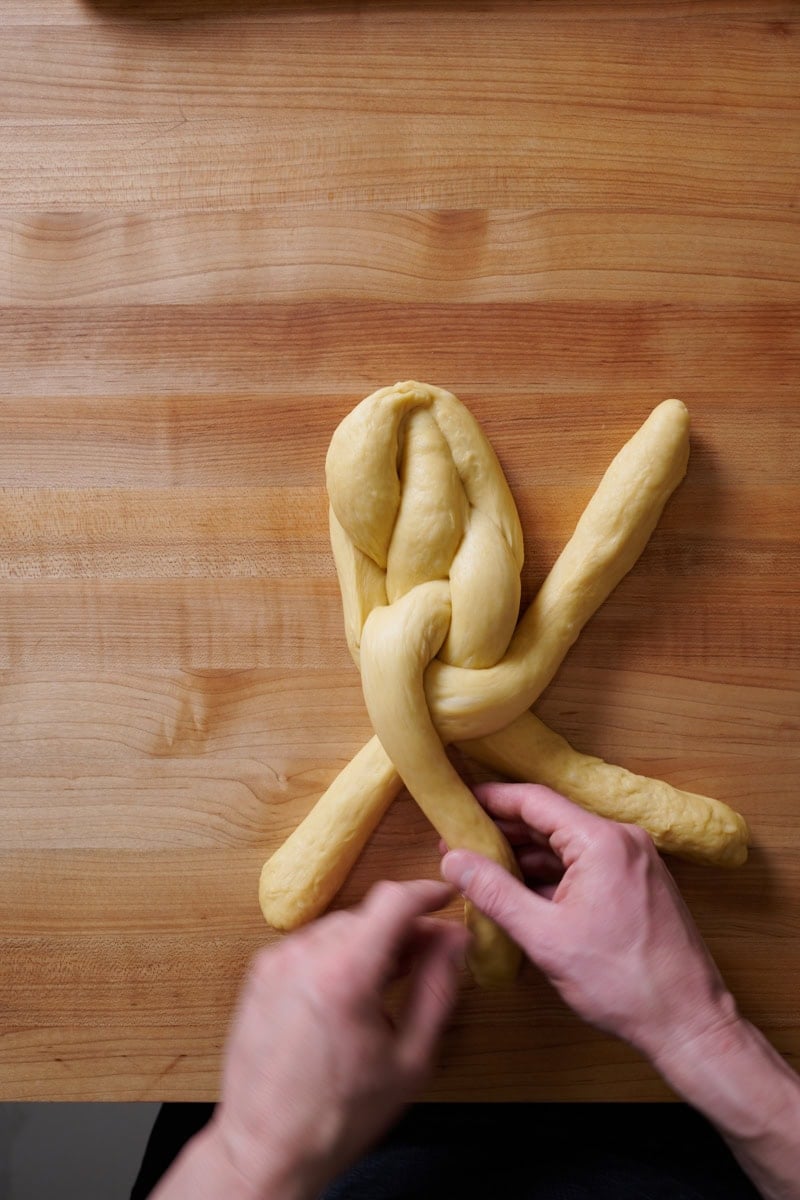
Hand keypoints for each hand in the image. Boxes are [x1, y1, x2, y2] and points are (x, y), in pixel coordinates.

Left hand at [204, 879, 466, 1199]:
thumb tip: (453, 940)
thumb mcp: (409, 1060)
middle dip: (402, 930)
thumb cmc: (338, 1115)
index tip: (444, 898)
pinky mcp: (260, 973)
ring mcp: (277, 962)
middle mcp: (305, 956)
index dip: (426, 893)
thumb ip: (437, 989)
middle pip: (368, 914)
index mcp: (346, 974)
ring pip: (340, 928)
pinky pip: (311, 946)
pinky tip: (347, 997)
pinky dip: (336, 957)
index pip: (394, 901)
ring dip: (368, 944)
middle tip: (426, 959)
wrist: (265, 1147)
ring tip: (385, 987)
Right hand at [440, 783, 737, 1062]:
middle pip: (551, 820)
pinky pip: (586, 866)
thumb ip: (494, 892)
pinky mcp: (638, 885)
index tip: (458, 801)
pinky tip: (522, 892)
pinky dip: (552, 875)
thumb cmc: (621, 982)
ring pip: (567, 846)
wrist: (689, 1022)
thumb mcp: (544, 936)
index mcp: (602, 841)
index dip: (492, 798)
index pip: (535, 800)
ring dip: (526, 856)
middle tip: (459, 843)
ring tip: (482, 869)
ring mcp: (634, 863)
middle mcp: (623, 841)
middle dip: (503, 831)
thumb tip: (453, 860)